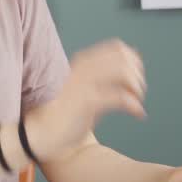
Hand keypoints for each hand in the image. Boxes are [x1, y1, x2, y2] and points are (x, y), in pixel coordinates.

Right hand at [26, 39, 145, 161]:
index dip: (134, 62)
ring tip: (136, 102)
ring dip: (137, 88)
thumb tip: (134, 60)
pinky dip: (133, 105)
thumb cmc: (67, 112)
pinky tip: (137, 113)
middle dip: (137, 75)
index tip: (135, 80)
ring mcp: (85, 83)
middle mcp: (84, 68)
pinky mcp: (87, 102)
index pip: (118, 48)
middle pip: (123, 57)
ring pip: (123, 72)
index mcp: (83, 61)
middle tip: (137, 93)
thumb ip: (106, 74)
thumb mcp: (87, 86)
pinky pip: (120, 97)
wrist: (43, 133)